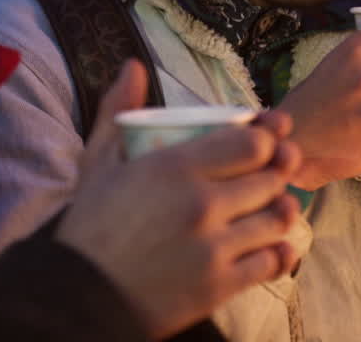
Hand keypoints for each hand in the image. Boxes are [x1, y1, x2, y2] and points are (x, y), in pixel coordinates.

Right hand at [56, 60, 302, 338]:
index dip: (267, 139)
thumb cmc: (90, 227)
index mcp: (175, 167)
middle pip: (271, 178)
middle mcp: (201, 204)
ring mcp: (213, 247)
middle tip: (273, 172)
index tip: (265, 140)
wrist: (80, 296)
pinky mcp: (219, 286)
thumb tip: (133, 65)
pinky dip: (279, 253)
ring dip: (280, 211)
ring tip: (274, 208)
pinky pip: (271, 263)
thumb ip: (119, 110)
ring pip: (276, 220)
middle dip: (278, 172)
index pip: (253, 144)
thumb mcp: (99, 162)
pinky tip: (273, 247)